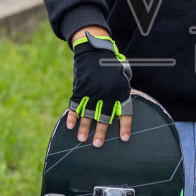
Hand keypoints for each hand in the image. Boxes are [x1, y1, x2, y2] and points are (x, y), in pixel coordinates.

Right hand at [66, 26, 132, 146]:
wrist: (95, 50)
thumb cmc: (111, 63)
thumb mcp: (123, 74)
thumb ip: (124, 88)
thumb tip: (123, 102)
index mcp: (121, 91)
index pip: (125, 113)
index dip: (125, 126)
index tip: (125, 139)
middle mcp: (108, 94)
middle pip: (105, 118)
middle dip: (101, 133)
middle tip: (97, 145)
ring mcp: (93, 92)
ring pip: (88, 114)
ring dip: (85, 128)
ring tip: (82, 139)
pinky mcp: (81, 89)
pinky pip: (75, 105)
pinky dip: (72, 116)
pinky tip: (70, 126)